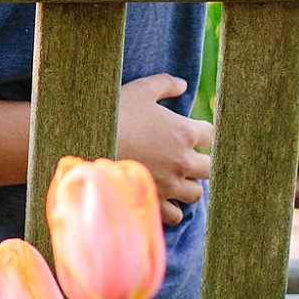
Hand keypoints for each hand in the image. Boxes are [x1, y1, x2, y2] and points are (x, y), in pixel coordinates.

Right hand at [115, 74, 213, 226]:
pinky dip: (172, 208)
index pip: (211, 134)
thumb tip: (183, 84)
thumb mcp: (141, 90)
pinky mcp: (155, 201)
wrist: (87, 142)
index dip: (201, 132)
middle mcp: (183, 161)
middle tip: (182, 157)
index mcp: (185, 132)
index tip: (188, 132)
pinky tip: (161, 196)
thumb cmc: (115, 113)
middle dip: (199, 162)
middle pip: (209, 167)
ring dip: (188, 186)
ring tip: (173, 178)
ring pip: (195, 193)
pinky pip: (175, 214)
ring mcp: (170, 184)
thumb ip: (165, 84)